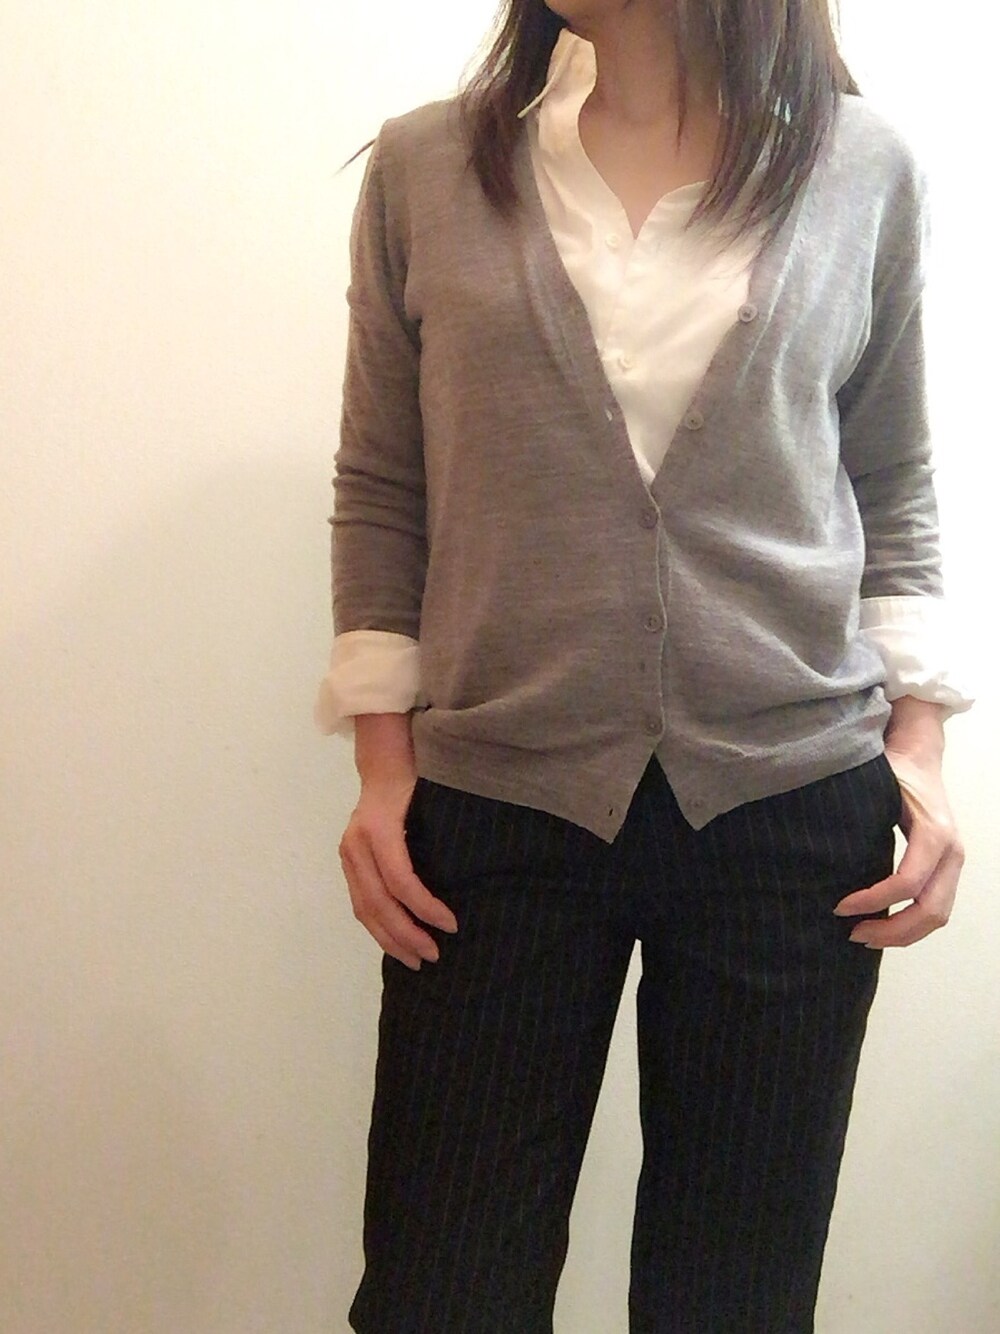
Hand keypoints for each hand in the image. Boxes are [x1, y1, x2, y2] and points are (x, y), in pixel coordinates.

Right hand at [339, 773, 458, 969]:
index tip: (452, 925)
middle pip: (378, 902)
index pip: (400, 880)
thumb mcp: (431, 804)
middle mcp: (356, 845)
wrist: (382, 770)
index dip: (425, 907)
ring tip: (415, 960)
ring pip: (364, 909)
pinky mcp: (348, 864)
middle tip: (433, 956)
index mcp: (378, 829)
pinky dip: (379, 927)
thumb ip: (440, 839)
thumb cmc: (417, 784)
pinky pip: (360, 904)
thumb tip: (469, 884)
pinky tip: (397, 942)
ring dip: (389, 939)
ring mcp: (348, 856)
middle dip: (406, 934)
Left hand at [833, 742, 963, 948]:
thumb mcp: (877, 788)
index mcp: (935, 833)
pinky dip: (912, 923)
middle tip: (853, 934)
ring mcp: (954, 861)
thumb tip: (822, 856)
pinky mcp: (948, 866)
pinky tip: (882, 923)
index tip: (839, 907)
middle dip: (892, 930)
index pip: (907, 883)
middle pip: (931, 910)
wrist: (919, 753)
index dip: (873, 901)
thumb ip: (860, 820)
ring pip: (938, 915)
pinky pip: (936, 906)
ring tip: (865, 935)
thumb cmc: (893, 768)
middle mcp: (952, 852)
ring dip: (903, 934)